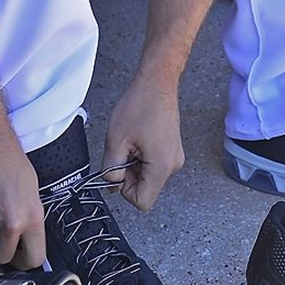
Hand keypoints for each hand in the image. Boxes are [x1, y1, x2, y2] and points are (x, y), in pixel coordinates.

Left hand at [102, 76, 184, 211]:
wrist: (157, 83)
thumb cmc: (140, 106)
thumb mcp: (116, 141)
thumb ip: (110, 170)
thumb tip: (112, 183)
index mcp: (161, 167)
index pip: (142, 201)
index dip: (124, 190)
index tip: (118, 170)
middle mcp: (173, 165)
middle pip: (146, 188)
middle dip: (128, 175)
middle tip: (122, 150)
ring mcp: (174, 156)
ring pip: (148, 176)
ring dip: (134, 164)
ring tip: (130, 140)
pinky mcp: (172, 148)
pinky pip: (153, 163)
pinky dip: (141, 156)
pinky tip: (138, 137)